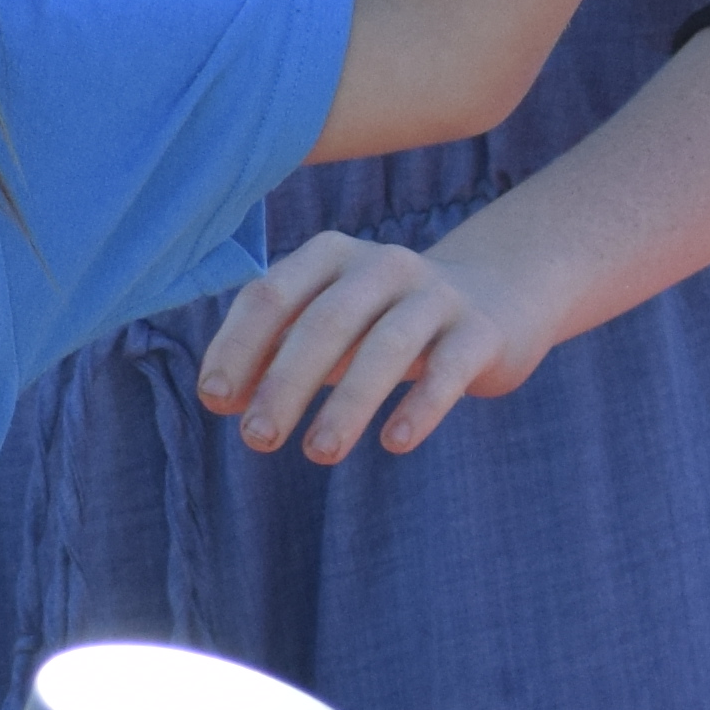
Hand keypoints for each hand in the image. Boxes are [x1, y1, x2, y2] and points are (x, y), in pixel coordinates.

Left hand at [197, 228, 547, 462]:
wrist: (495, 299)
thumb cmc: (384, 320)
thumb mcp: (329, 324)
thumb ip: (274, 351)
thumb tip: (220, 398)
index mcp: (331, 256)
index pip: (272, 294)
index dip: (238, 346)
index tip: (215, 399)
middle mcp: (382, 266)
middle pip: (325, 322)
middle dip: (285, 382)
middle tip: (257, 439)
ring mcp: (435, 296)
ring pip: (386, 347)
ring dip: (348, 403)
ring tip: (319, 453)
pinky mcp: (480, 332)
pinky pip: (448, 371)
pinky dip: (420, 407)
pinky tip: (394, 443)